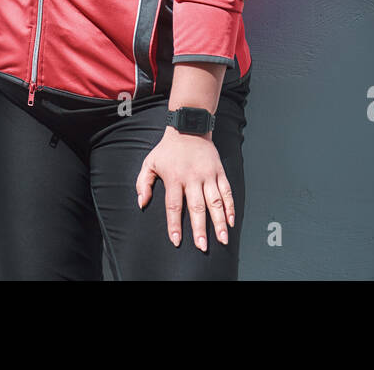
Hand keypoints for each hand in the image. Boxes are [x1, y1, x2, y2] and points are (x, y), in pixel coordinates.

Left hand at [135, 126, 234, 250]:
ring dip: (220, 222)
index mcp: (174, 178)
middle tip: (202, 247)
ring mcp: (208, 175)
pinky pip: (227, 192)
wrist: (189, 127)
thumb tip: (142, 203)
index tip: (176, 241)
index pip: (173, 206)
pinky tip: (231, 222)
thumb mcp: (149, 162)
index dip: (174, 225)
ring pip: (215, 202)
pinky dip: (230, 207)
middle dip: (200, 228)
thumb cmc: (167, 149)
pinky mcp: (219, 172)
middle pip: (196, 207)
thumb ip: (143, 183)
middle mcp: (192, 178)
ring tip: (223, 240)